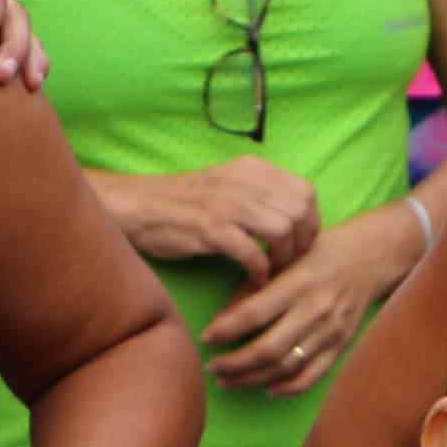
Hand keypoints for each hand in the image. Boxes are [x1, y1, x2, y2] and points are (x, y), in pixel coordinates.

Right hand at [103, 159, 321, 277]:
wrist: (135, 207)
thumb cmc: (182, 204)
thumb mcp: (227, 185)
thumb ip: (260, 195)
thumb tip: (296, 219)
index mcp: (251, 168)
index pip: (306, 192)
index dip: (311, 223)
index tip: (300, 245)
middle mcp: (243, 180)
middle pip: (300, 212)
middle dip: (301, 244)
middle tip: (288, 263)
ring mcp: (225, 202)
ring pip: (282, 230)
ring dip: (282, 259)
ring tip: (271, 272)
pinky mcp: (209, 226)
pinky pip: (252, 251)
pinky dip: (259, 270)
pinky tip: (253, 278)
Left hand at [199, 200, 420, 395]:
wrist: (370, 257)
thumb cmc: (318, 252)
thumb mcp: (285, 256)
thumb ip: (254, 285)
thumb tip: (222, 319)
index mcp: (299, 281)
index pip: (254, 312)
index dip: (226, 329)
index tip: (205, 337)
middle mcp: (316, 308)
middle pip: (268, 348)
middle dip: (234, 363)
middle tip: (210, 367)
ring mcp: (331, 330)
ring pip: (286, 367)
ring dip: (252, 378)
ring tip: (227, 380)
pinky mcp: (341, 345)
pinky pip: (312, 376)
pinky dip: (287, 387)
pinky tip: (265, 388)